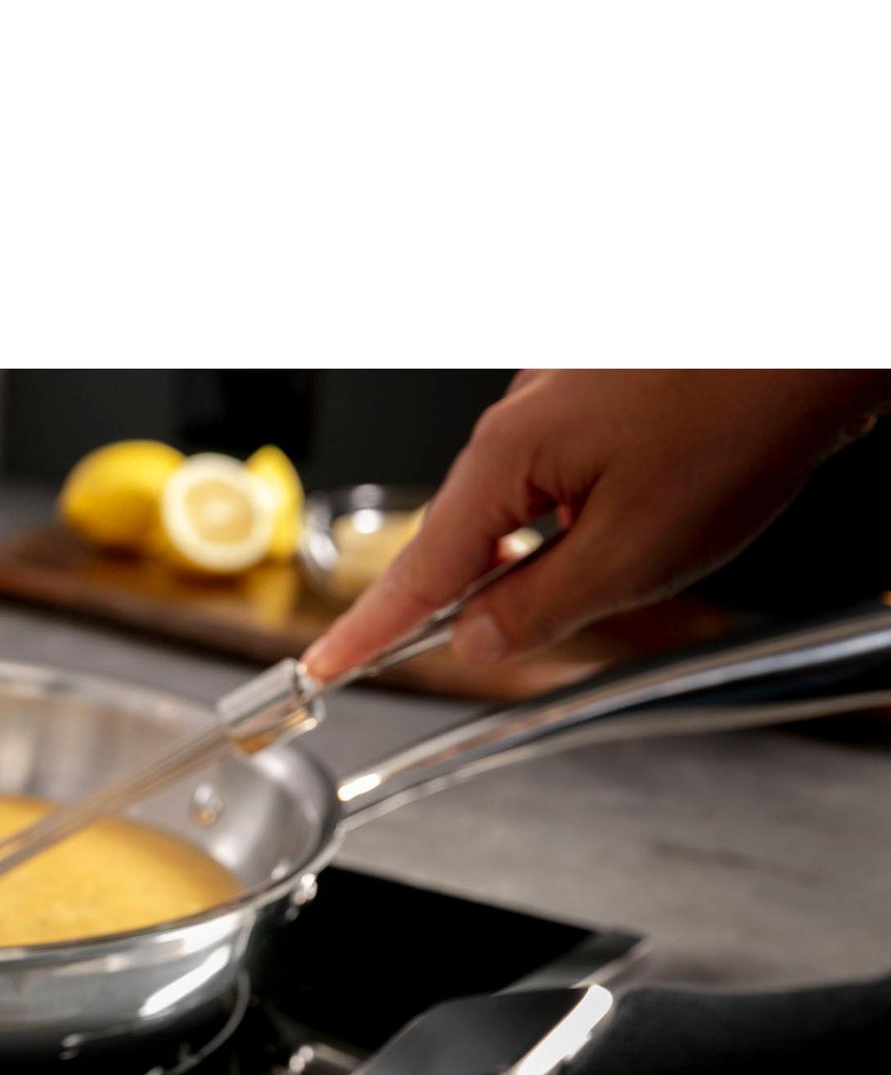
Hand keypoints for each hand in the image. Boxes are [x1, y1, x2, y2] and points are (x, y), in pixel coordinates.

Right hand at [302, 369, 887, 679]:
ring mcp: (560, 398)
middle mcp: (519, 419)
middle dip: (485, 595)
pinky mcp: (602, 392)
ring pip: (524, 508)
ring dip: (555, 552)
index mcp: (508, 458)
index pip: (414, 573)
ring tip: (635, 553)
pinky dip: (588, 513)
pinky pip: (565, 473)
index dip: (366, 633)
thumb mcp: (633, 554)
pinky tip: (647, 515)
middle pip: (467, 538)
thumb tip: (477, 641)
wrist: (822, 337)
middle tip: (518, 632)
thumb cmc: (742, 420)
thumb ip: (537, 608)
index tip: (319, 670)